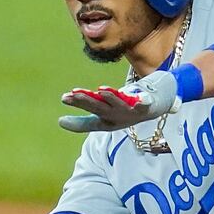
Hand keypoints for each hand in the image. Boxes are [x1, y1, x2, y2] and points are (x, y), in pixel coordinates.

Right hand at [59, 69, 178, 132]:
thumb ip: (84, 118)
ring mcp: (132, 112)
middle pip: (99, 108)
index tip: (62, 112)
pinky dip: (142, 100)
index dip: (76, 119)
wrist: (154, 107)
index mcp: (106, 121)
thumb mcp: (103, 114)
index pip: (89, 120)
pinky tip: (141, 97)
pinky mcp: (147, 105)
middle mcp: (118, 118)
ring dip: (111, 98)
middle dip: (86, 102)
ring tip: (101, 90)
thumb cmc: (124, 111)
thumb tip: (60, 122)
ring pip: (119, 104)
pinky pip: (144, 102)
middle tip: (72, 95)